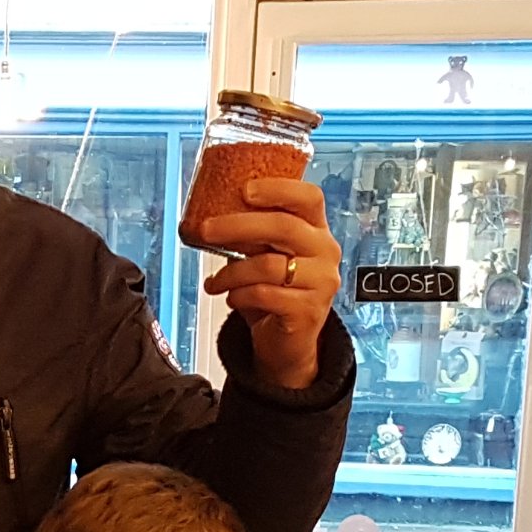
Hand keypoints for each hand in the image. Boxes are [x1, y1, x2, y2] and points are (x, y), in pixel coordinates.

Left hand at [197, 175, 341, 389]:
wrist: (289, 343)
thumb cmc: (276, 293)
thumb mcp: (266, 256)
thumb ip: (252, 235)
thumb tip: (213, 217)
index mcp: (316, 230)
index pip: (308, 197)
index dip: (277, 189)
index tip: (245, 190)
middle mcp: (325, 251)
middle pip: (283, 227)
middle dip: (237, 226)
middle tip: (206, 230)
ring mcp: (321, 282)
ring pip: (268, 265)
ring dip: (231, 272)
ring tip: (215, 281)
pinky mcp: (309, 310)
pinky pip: (264, 294)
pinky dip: (239, 295)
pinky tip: (231, 298)